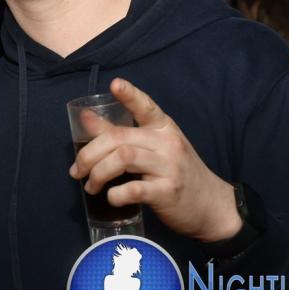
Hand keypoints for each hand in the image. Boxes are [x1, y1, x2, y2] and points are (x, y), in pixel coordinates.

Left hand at [69, 78, 240, 241]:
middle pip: (119, 137)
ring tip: (90, 185)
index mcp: (163, 127)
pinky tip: (111, 197)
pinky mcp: (168, 192)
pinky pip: (135, 189)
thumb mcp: (153, 146)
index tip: (115, 83)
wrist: (212, 206)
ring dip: (98, 172)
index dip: (130, 94)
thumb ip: (120, 132)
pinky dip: (116, 194)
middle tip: (76, 170)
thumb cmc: (175, 171)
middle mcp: (167, 143)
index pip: (146, 106)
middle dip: (90, 153)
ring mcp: (169, 167)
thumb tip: (85, 117)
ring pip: (123, 158)